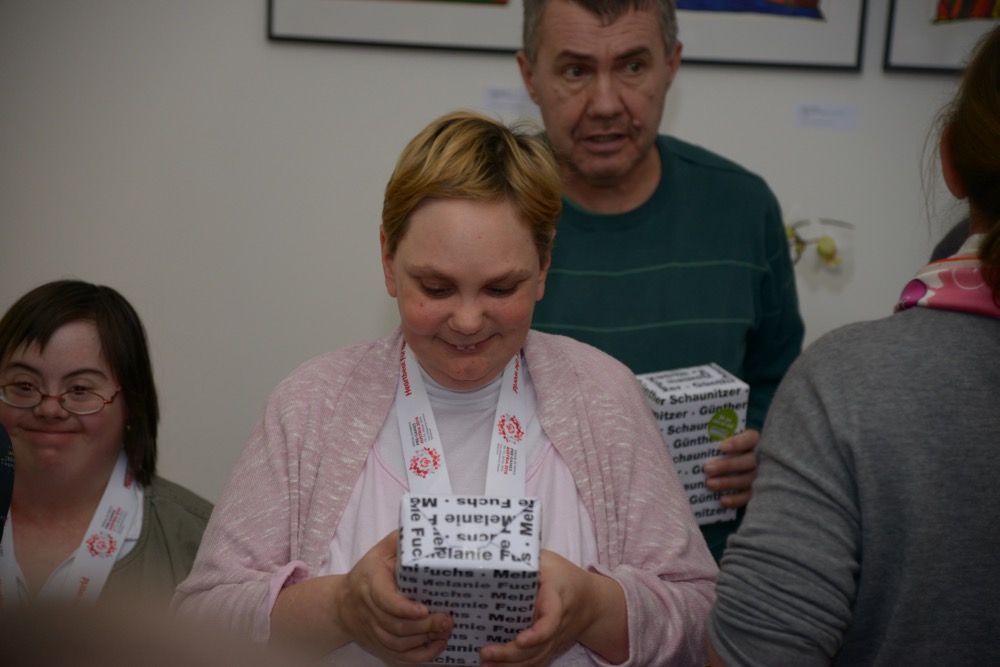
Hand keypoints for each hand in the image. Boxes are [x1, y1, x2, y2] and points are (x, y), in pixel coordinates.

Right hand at [272, 530, 451, 662]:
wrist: (342, 604)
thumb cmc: (368, 573)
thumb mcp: (381, 551)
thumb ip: (400, 540)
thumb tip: (425, 526)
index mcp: (370, 585)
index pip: (385, 601)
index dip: (404, 608)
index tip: (424, 608)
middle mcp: (370, 612)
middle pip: (396, 626)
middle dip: (424, 626)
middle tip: (446, 618)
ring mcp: (374, 632)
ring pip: (399, 644)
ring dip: (424, 640)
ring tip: (446, 629)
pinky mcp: (380, 647)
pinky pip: (400, 658)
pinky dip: (421, 656)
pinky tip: (438, 644)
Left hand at [478, 550, 626, 666]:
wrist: (591, 601)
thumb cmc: (563, 576)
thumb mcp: (547, 560)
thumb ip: (525, 558)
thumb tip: (494, 556)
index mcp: (557, 599)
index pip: (551, 620)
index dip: (537, 634)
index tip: (519, 640)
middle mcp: (558, 624)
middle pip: (538, 646)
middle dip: (511, 654)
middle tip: (485, 652)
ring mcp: (555, 639)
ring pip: (536, 658)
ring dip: (510, 665)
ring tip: (484, 663)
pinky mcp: (551, 647)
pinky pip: (537, 662)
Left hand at [703, 429, 758, 507]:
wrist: (707, 466)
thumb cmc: (707, 446)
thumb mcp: (705, 440)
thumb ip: (701, 435)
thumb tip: (684, 433)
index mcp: (746, 440)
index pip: (751, 438)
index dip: (739, 443)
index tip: (721, 447)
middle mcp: (752, 457)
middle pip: (748, 461)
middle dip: (727, 465)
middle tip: (707, 468)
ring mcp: (750, 475)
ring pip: (745, 479)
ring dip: (727, 482)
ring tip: (708, 484)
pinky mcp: (746, 490)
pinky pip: (745, 496)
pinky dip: (735, 499)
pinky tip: (721, 500)